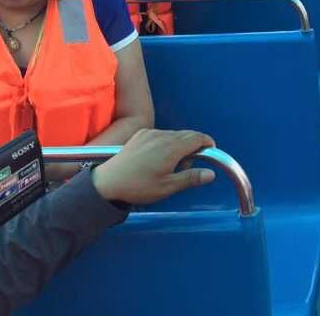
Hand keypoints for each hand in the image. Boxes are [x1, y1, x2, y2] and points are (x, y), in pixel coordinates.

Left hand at [92, 129, 215, 203]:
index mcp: (172, 148)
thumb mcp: (168, 187)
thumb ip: (191, 178)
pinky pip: (160, 134)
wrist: (108, 183)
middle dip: (193, 147)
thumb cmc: (138, 186)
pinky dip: (166, 142)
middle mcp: (162, 136)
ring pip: (174, 134)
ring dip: (179, 145)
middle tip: (187, 167)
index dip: (208, 143)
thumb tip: (211, 174)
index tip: (211, 151)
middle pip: (187, 134)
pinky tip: (157, 158)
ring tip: (170, 165)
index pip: (198, 137)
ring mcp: (150, 133)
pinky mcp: (141, 134)